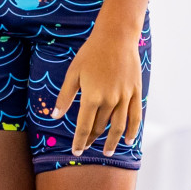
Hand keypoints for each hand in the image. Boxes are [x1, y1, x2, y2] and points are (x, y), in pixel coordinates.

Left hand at [50, 26, 143, 157]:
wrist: (116, 37)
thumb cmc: (91, 53)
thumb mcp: (73, 72)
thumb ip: (65, 96)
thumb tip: (54, 116)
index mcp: (92, 96)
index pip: (84, 127)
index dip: (79, 141)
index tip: (76, 152)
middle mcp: (109, 100)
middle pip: (100, 127)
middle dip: (92, 139)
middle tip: (86, 147)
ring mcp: (125, 97)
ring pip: (118, 126)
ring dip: (112, 141)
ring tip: (108, 152)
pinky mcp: (136, 92)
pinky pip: (135, 116)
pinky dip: (132, 130)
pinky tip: (128, 140)